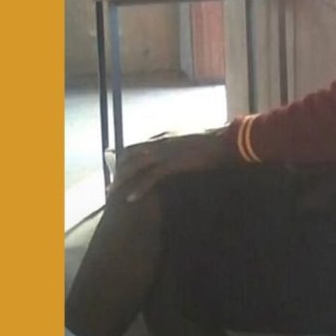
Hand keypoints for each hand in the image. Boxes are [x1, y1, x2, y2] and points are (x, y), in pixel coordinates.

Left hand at [111, 129, 236, 202]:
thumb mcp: (189, 140)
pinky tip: (131, 198)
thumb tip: (173, 154)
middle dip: (117, 171)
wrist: (226, 141)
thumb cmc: (212, 142)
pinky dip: (139, 188)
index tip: (116, 171)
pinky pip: (150, 178)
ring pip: (135, 166)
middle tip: (110, 186)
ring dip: (123, 181)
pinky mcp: (172, 163)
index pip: (135, 146)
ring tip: (113, 194)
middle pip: (129, 156)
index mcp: (163, 137)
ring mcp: (164, 152)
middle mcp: (159, 142)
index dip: (123, 160)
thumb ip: (177, 146)